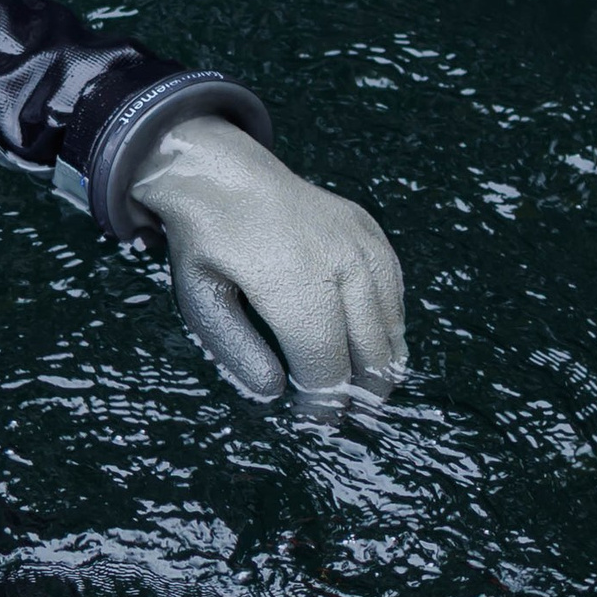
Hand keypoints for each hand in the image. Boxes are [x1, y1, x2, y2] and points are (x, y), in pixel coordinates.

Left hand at [129, 115, 405, 407]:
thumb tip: (277, 392)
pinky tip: (374, 342)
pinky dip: (389, 322)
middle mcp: (338, 260)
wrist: (222, 171)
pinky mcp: (369, 229)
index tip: (317, 425)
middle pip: (370, 349)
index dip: (325, 403)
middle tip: (347, 415)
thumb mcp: (202, 299)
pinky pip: (394, 288)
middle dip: (361, 392)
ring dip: (383, 362)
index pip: (326, 363)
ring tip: (367, 390)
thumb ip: (239, 351)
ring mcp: (360, 241)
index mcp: (293, 282)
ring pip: (391, 322)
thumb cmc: (206, 243)